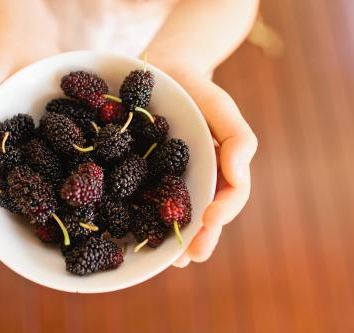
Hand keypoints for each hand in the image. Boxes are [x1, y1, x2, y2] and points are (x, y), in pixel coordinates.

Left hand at [158, 63, 257, 266]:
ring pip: (171, 216)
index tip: (211, 220)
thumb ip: (238, 139)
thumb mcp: (221, 108)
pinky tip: (130, 232)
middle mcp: (193, 182)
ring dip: (170, 239)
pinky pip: (140, 200)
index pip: (228, 197)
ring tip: (165, 258)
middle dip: (196, 238)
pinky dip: (138, 218)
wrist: (163, 72)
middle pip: (200, 216)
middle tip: (190, 256)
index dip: (223, 212)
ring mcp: (166, 183)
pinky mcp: (139, 177)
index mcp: (218, 170)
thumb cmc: (197, 92)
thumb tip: (239, 175)